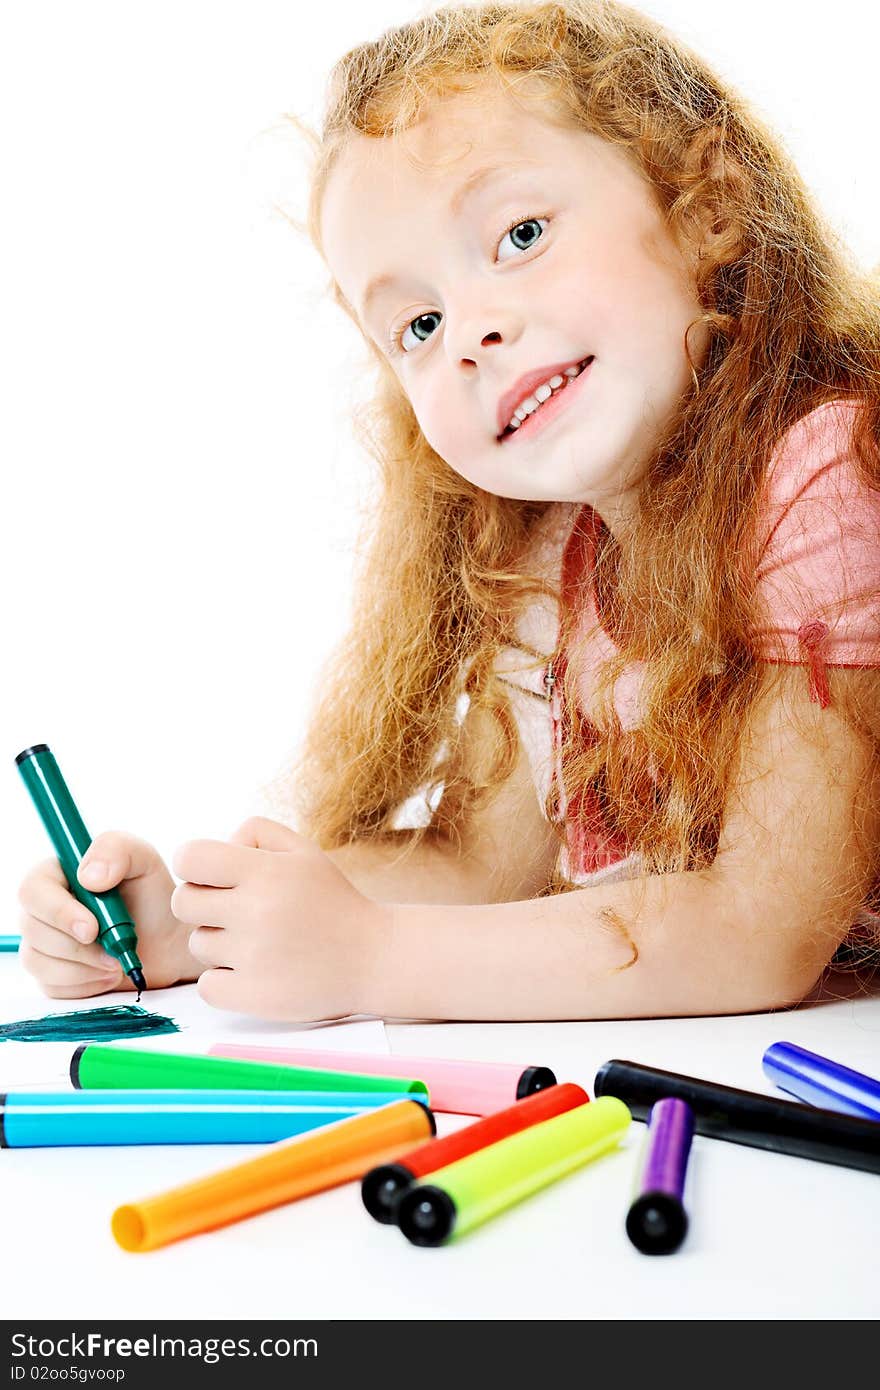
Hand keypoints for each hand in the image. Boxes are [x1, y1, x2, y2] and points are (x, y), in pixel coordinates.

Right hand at [17, 832, 199, 998]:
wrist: (167, 942)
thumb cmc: (151, 897)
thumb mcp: (143, 860)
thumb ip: (115, 850)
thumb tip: (87, 876)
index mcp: (57, 874)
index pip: (33, 890)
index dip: (57, 912)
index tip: (92, 929)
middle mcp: (43, 907)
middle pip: (33, 929)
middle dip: (77, 946)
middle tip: (113, 952)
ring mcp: (42, 941)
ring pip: (38, 960)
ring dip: (84, 967)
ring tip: (115, 961)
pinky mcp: (49, 973)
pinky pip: (51, 986)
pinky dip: (85, 985)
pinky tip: (107, 974)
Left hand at [170, 816, 388, 1021]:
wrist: (374, 957)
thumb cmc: (331, 900)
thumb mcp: (303, 850)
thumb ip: (255, 833)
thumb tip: (216, 847)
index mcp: (265, 871)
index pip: (189, 857)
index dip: (195, 866)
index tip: (214, 877)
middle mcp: (256, 911)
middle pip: (183, 903)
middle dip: (202, 904)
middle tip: (235, 911)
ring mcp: (253, 956)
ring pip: (198, 945)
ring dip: (220, 944)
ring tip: (260, 943)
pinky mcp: (254, 995)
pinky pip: (206, 986)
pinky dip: (223, 981)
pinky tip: (253, 971)